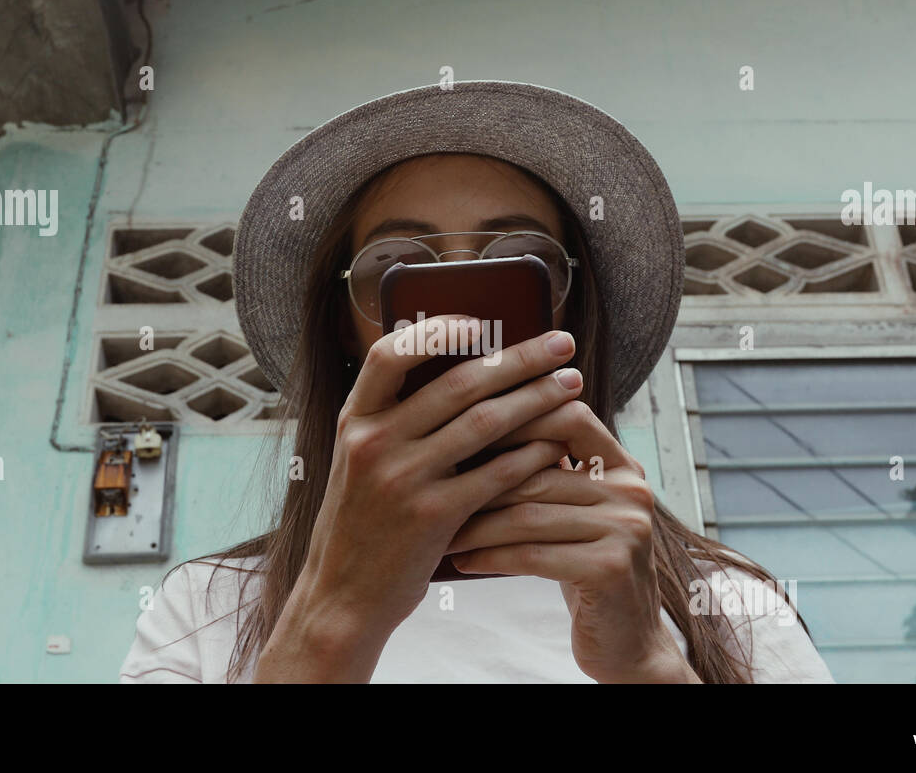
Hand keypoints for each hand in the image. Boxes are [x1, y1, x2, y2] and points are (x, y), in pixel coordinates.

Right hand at [256, 316, 581, 681]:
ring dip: (536, 399)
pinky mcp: (432, 518)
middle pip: (459, 382)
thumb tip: (467, 368)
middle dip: (519, 358)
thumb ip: (396, 418)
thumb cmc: (364, 520)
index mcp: (355, 419)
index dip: (438, 329)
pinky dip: (531, 455)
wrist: (344, 594)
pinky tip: (557, 443)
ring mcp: (402, 479)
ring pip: (485, 423)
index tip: (481, 320)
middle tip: (561, 343)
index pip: (391, 353)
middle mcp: (374, 442)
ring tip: (571, 385)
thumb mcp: (361, 459)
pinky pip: (495, 476)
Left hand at [445, 368, 699, 683]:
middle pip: (537, 470)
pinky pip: (533, 554)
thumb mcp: (574, 513)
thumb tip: (472, 428)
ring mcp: (626, 529)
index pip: (569, 417)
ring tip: (439, 530)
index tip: (462, 431)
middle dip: (477, 481)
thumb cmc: (584, 567)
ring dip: (475, 524)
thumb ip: (547, 473)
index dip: (516, 418)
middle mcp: (631, 490)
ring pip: (528, 514)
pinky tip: (461, 561)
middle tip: (430, 486)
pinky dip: (490, 557)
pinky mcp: (611, 568)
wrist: (626, 640)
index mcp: (622, 466)